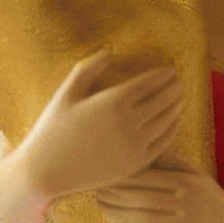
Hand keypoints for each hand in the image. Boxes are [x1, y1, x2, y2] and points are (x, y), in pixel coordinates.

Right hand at [21, 51, 182, 202]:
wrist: (45, 171)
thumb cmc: (53, 128)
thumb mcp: (67, 92)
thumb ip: (89, 68)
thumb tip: (109, 51)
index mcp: (114, 101)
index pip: (151, 82)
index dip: (164, 74)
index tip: (170, 70)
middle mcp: (129, 122)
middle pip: (164, 99)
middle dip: (174, 88)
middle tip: (178, 82)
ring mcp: (134, 144)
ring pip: (168, 120)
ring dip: (177, 106)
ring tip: (179, 98)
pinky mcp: (136, 163)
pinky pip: (164, 143)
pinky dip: (173, 129)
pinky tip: (174, 122)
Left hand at [94, 155, 223, 222]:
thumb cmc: (210, 198)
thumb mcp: (196, 174)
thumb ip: (171, 161)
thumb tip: (144, 147)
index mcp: (185, 183)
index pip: (144, 177)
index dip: (121, 176)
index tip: (106, 172)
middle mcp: (182, 204)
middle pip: (137, 198)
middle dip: (112, 194)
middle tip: (96, 188)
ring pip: (137, 219)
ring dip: (114, 213)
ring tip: (102, 205)